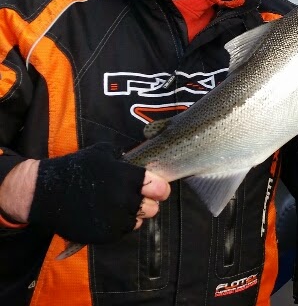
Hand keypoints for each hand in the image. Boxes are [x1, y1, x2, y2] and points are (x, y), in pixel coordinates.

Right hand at [24, 143, 169, 243]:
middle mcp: (125, 199)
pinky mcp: (105, 234)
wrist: (45, 192)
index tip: (156, 189)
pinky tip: (107, 215)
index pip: (160, 188)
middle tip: (134, 199)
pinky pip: (123, 231)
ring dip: (132, 214)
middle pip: (152, 207)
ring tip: (117, 207)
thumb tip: (141, 164)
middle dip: (146, 203)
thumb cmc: (76, 169)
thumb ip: (125, 159)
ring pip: (139, 220)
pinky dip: (118, 225)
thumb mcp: (102, 153)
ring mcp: (115, 219)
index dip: (160, 189)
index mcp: (129, 177)